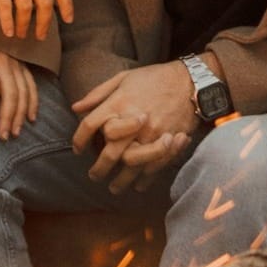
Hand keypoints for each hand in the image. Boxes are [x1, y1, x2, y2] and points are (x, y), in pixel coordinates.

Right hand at [0, 0, 73, 40]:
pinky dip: (7, 22)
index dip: (67, 5)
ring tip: (21, 34)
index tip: (68, 20)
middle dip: (44, 22)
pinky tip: (7, 32)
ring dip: (24, 25)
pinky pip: (4, 6)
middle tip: (41, 35)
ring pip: (25, 7)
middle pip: (45, 1)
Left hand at [0, 40, 37, 141]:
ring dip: (21, 114)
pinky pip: (32, 86)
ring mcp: (17, 64)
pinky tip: (31, 119)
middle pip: (10, 92)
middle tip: (3, 136)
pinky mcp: (24, 67)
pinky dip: (34, 103)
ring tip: (15, 132)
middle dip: (8, 116)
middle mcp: (5, 62)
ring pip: (23, 91)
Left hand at [70, 63, 198, 194]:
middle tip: (94, 176)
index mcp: (118, 103)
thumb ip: (97, 94)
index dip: (79, 139)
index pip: (90, 125)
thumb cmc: (155, 78)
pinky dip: (144, 179)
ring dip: (121, 181)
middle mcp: (133, 121)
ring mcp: (152, 134)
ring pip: (131, 165)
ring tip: (114, 188)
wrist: (191, 81)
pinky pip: (154, 167)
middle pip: (110, 153)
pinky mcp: (169, 142)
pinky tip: (137, 184)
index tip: (77, 150)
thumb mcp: (123, 78)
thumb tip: (76, 108)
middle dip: (99, 169)